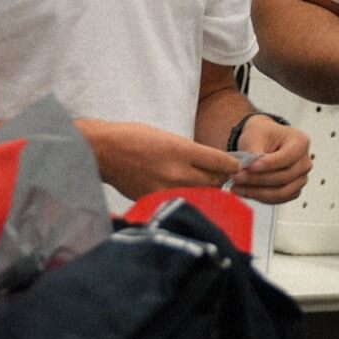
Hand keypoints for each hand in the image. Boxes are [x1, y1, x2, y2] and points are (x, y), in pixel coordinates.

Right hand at [81, 120, 241, 200]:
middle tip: (218, 175)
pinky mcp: (156, 201)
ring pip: (201, 195)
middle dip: (220, 179)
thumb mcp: (167, 136)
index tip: (234, 166)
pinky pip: (182, 201)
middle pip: (215, 182)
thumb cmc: (132, 138)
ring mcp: (166, 189)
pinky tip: (184, 192)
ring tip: (201, 184)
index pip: (221, 163)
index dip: (232, 165)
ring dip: (206, 191)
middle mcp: (176, 172)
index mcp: (181, 150)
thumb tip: (210, 164)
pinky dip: (187, 198)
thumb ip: (190, 152)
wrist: (103, 152)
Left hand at [229, 117, 311, 203]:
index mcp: (300, 142)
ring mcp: (300, 178)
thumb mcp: (256, 135)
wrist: (262, 141)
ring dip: (257, 191)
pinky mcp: (292, 191)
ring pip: (282, 192)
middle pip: (285, 177)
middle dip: (258, 179)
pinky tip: (244, 191)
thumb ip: (254, 153)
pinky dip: (260, 197)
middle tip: (238, 176)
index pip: (288, 157)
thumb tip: (248, 170)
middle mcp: (304, 162)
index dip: (269, 164)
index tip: (251, 167)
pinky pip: (278, 199)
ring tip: (238, 186)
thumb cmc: (263, 135)